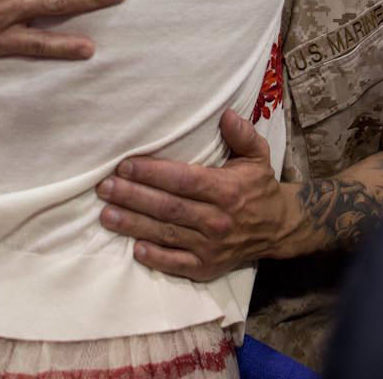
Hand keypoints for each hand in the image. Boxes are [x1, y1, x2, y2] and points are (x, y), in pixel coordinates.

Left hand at [97, 109, 294, 280]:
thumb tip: (226, 114)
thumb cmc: (258, 187)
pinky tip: (134, 248)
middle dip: (133, 196)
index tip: (125, 166)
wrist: (278, 228)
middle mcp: (217, 220)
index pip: (183, 180)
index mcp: (227, 190)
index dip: (152, 173)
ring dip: (133, 225)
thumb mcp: (258, 155)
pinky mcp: (207, 268)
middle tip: (105, 188)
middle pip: (168, 207)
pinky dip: (155, 258)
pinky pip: (177, 264)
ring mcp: (211, 247)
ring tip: (106, 215)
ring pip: (166, 234)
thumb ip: (243, 134)